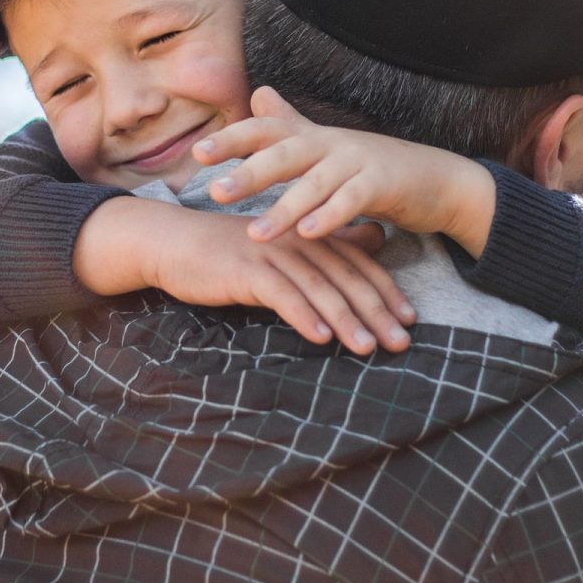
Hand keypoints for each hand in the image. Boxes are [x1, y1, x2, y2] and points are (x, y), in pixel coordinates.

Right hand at [74, 197, 414, 353]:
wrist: (172, 242)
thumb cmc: (228, 250)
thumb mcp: (282, 243)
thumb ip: (326, 245)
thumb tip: (376, 237)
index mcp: (307, 235)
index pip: (357, 262)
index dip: (386, 290)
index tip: (410, 318)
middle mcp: (296, 240)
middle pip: (346, 277)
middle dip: (377, 311)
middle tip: (402, 341)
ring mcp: (271, 253)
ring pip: (319, 288)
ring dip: (346, 320)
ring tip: (368, 347)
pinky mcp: (245, 269)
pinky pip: (280, 294)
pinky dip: (303, 316)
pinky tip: (320, 338)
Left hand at [192, 87, 497, 256]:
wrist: (436, 179)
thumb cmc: (372, 166)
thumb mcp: (327, 145)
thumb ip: (290, 123)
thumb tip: (258, 93)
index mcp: (313, 136)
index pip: (266, 130)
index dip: (233, 139)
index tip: (197, 153)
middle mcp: (331, 143)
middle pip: (284, 153)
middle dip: (249, 171)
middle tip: (216, 191)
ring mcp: (358, 161)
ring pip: (315, 183)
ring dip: (284, 208)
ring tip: (256, 232)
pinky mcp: (383, 184)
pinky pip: (352, 201)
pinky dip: (330, 217)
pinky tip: (308, 234)